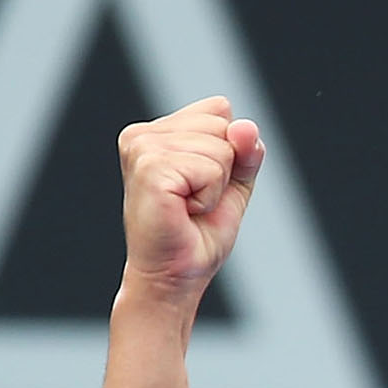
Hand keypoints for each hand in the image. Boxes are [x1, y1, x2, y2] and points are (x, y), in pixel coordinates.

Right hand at [116, 96, 263, 297]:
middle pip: (223, 127)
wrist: (175, 276)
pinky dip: (210, 197)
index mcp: (157, 131)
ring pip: (220, 148)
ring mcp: (142, 148)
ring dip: (217, 188)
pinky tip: (185, 211)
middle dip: (224, 172)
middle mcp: (143, 134)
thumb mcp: (233, 185)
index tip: (204, 186)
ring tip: (189, 208)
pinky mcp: (149, 167)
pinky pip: (210, 169)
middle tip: (196, 202)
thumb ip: (246, 152)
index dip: (230, 155)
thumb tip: (246, 126)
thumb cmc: (197, 234)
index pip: (220, 112)